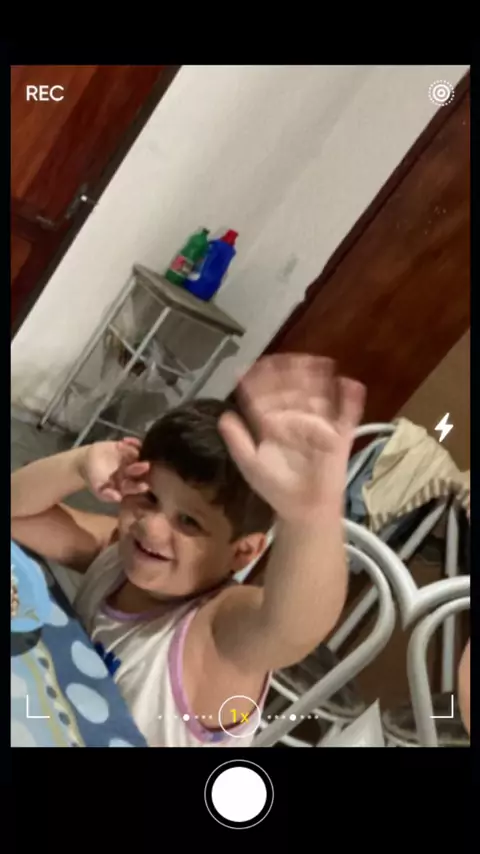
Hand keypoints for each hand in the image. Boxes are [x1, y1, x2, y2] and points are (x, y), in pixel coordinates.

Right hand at [79, 438, 149, 502]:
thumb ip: (107, 494)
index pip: (135, 486)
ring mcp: (132, 459)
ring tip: (134, 451)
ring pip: (139, 456)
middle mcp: (132, 473)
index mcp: (127, 484)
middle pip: (139, 471)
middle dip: (141, 468)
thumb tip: (118, 498)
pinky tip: (126, 440)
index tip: (144, 486)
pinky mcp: (129, 448)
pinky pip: (135, 445)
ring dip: (138, 453)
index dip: (139, 487)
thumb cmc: (94, 478)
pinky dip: (133, 442)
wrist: (87, 462)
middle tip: (145, 466)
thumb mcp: (98, 489)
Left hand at [218, 355, 364, 522]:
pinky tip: (348, 384)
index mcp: (273, 422)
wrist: (302, 509)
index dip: (259, 380)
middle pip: (292, 390)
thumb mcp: (250, 463)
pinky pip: (346, 416)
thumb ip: (237, 441)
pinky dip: (350, 401)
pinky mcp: (338, 437)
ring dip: (316, 379)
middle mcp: (295, 419)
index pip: (266, 396)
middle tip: (286, 361)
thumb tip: (223, 416)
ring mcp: (318, 425)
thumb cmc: (276, 487)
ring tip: (315, 363)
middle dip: (288, 374)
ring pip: (318, 397)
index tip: (251, 369)